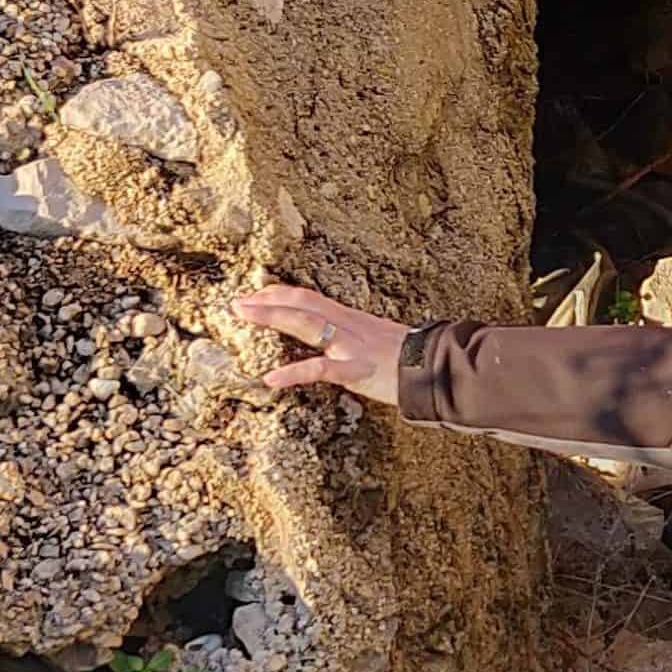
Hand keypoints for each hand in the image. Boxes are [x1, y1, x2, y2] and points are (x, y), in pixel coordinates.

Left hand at [230, 286, 410, 403]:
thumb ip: (354, 336)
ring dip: (272, 317)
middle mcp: (347, 325)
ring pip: (307, 324)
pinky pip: (320, 369)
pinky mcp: (355, 370)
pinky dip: (293, 372)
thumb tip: (335, 340)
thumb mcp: (377, 339)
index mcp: (350, 318)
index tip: (256, 292)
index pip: (309, 297)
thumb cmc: (409, 358)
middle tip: (236, 303)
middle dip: (267, 300)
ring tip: (243, 316)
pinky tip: (270, 379)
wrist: (435, 368)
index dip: (281, 293)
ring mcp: (350, 346)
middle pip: (302, 303)